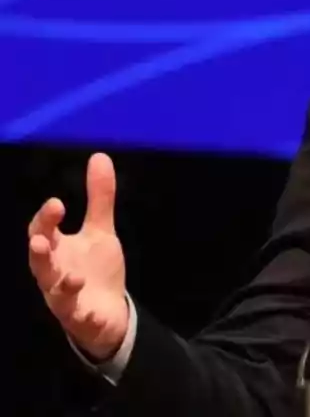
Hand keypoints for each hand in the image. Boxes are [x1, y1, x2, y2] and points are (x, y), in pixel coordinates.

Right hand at [28, 152, 128, 361]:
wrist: (106, 311)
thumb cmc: (94, 269)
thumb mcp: (100, 231)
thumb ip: (99, 198)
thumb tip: (99, 156)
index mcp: (57, 249)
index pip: (43, 232)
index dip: (46, 219)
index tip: (57, 203)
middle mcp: (55, 272)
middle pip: (40, 262)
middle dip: (39, 252)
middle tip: (41, 240)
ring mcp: (65, 297)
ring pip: (56, 291)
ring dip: (61, 284)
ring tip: (74, 278)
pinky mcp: (80, 317)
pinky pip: (79, 317)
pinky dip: (84, 314)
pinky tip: (91, 311)